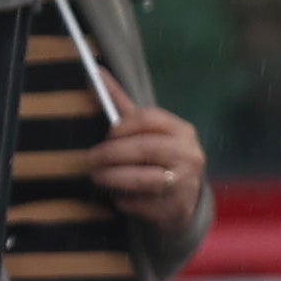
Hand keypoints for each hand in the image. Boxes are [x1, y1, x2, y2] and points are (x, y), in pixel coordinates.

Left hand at [90, 105, 206, 236]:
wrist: (183, 199)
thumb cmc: (158, 158)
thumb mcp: (146, 131)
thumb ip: (122, 104)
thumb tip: (96, 72)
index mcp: (182, 131)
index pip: (149, 118)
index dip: (123, 126)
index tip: (106, 134)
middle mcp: (189, 155)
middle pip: (146, 148)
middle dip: (113, 154)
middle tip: (90, 159)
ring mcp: (185, 183)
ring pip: (145, 178)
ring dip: (114, 178)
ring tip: (97, 177)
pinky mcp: (175, 208)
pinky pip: (142, 203)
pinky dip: (124, 200)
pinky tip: (119, 197)